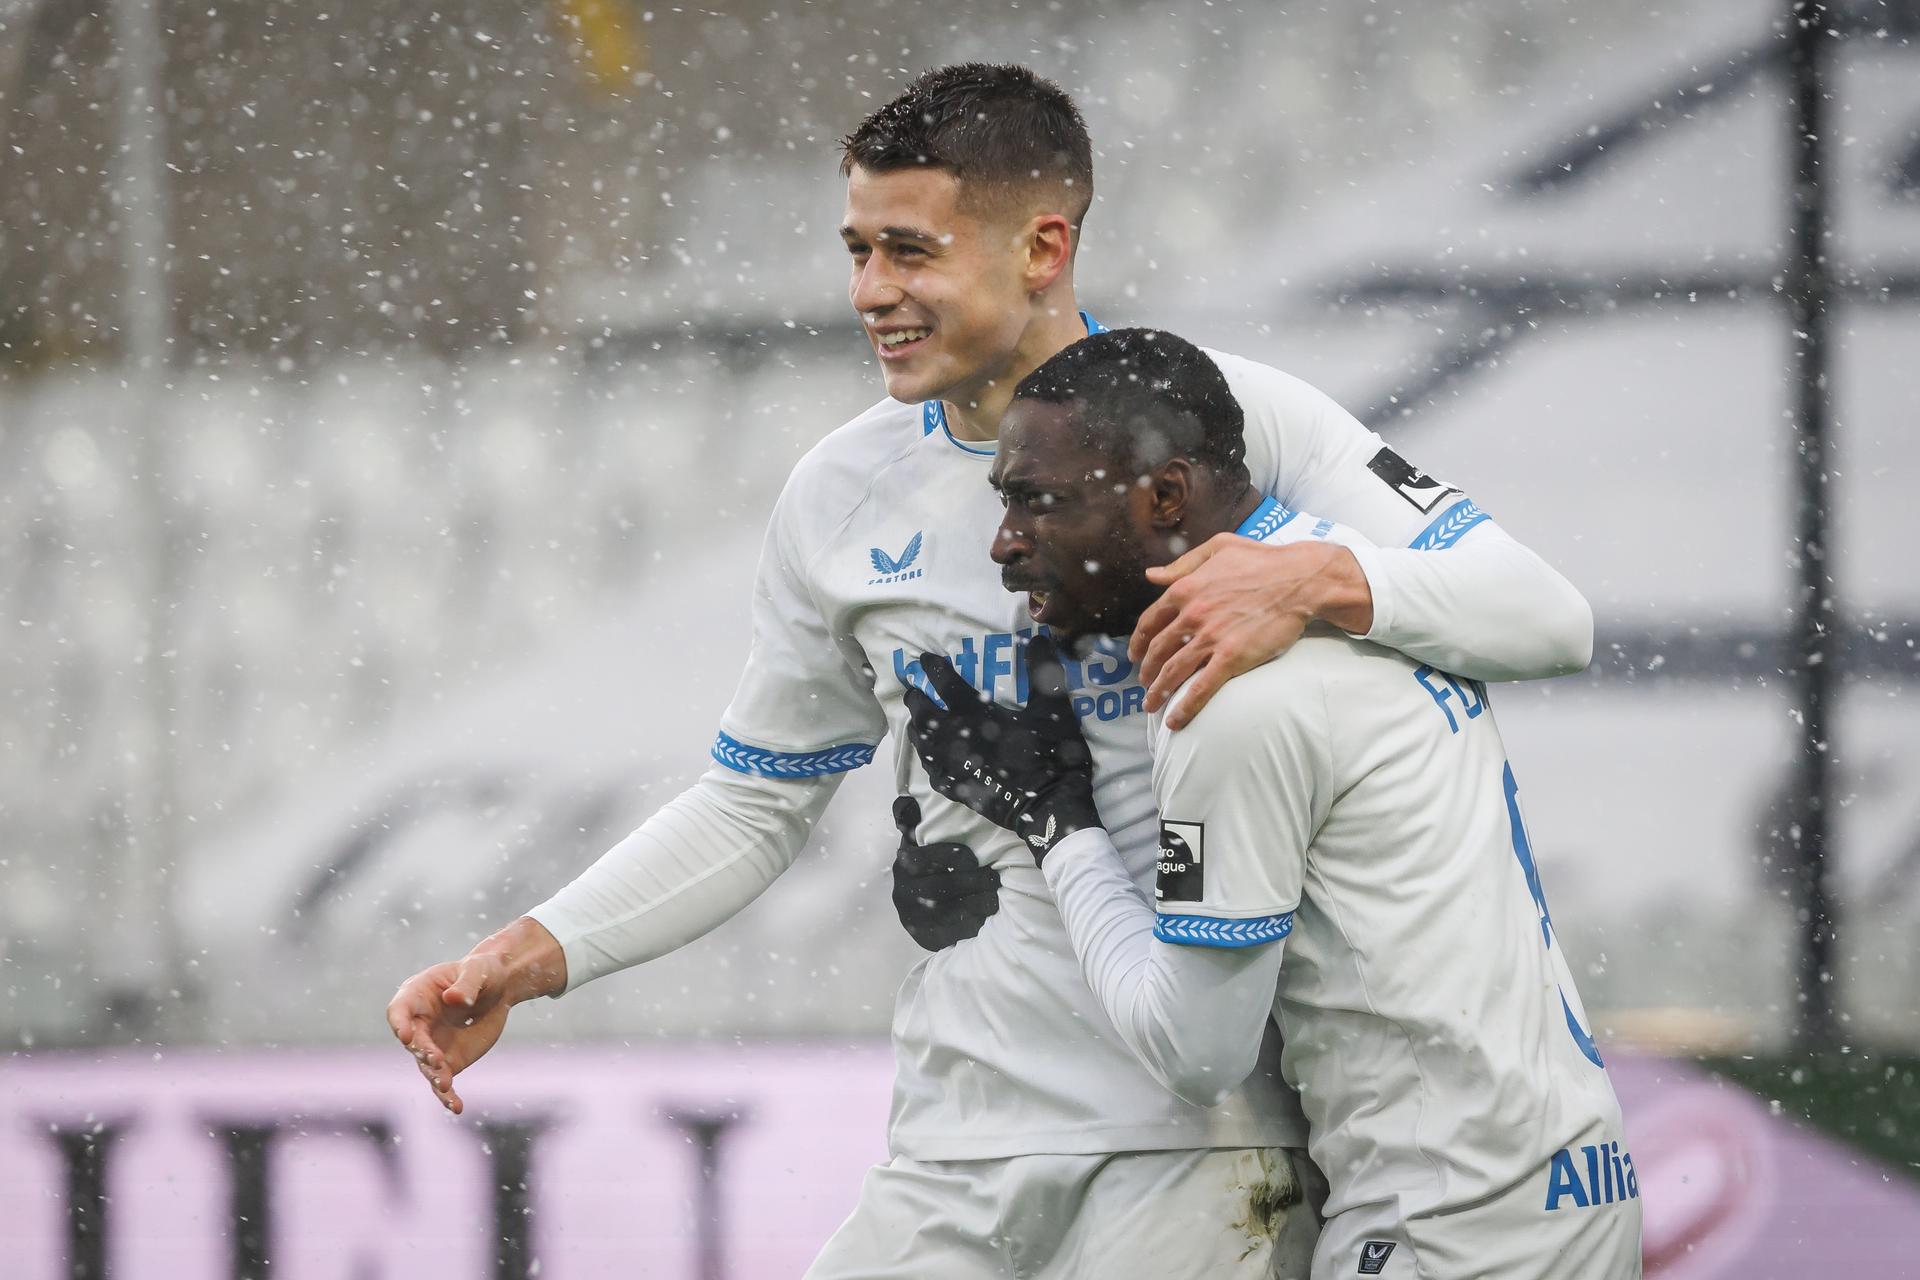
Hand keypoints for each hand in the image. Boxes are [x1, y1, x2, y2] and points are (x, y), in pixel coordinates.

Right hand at [385, 918, 563, 1114]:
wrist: (498, 989)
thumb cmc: (483, 972)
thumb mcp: (479, 970)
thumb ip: (466, 985)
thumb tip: (454, 999)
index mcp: (418, 995)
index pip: (399, 1010)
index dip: (399, 1023)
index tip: (405, 1035)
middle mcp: (418, 1024)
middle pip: (413, 1041)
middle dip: (422, 1051)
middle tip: (436, 1060)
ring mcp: (431, 1045)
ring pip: (426, 1066)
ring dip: (435, 1075)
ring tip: (446, 1085)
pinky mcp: (448, 1061)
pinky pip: (444, 1081)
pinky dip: (448, 1096)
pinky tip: (456, 1107)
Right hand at [890, 795, 1000, 950]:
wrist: (917, 909)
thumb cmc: (927, 867)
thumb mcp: (918, 843)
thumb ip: (913, 822)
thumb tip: (907, 801)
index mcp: (904, 866)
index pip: (922, 859)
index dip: (951, 857)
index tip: (972, 858)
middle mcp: (904, 892)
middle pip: (940, 888)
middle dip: (972, 882)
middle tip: (995, 878)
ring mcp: (913, 918)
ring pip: (948, 913)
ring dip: (976, 904)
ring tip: (995, 897)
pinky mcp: (925, 938)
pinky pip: (951, 934)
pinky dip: (971, 925)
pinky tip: (985, 917)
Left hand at [902, 633, 1099, 862]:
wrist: (1050, 805)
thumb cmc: (1051, 754)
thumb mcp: (1053, 708)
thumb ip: (1042, 672)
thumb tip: (1039, 638)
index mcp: (978, 715)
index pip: (949, 685)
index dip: (935, 670)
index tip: (924, 659)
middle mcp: (958, 739)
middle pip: (927, 716)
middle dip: (917, 702)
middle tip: (912, 693)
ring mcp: (955, 767)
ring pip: (925, 745)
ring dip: (917, 730)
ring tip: (914, 722)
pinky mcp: (959, 790)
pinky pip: (934, 774)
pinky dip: (928, 762)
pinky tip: (930, 760)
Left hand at [1129, 536, 1371, 728]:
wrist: (1299, 580)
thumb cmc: (1263, 560)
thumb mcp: (1218, 547)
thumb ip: (1182, 564)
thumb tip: (1152, 575)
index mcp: (1185, 589)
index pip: (1150, 621)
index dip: (1139, 642)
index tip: (1135, 654)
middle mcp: (1192, 615)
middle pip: (1158, 650)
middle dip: (1147, 671)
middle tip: (1144, 683)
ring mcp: (1210, 638)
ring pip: (1174, 672)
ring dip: (1158, 692)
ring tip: (1151, 704)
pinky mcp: (1231, 658)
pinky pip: (1201, 688)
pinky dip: (1185, 707)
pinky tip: (1175, 720)